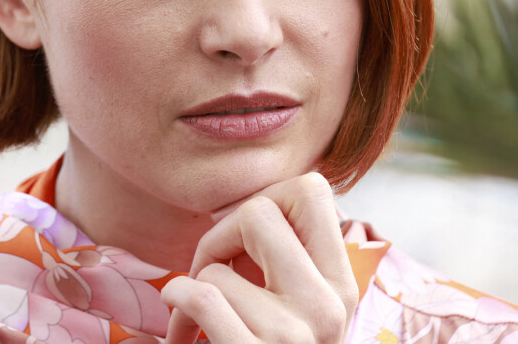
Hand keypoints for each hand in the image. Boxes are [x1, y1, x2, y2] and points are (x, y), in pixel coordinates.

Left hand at [161, 172, 358, 342]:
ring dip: (196, 284)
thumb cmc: (276, 342)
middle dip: (220, 234)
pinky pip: (204, 298)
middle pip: (258, 210)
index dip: (268, 199)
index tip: (250, 232)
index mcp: (340, 281)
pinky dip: (178, 300)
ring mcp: (295, 336)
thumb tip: (258, 202)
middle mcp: (328, 304)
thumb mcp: (303, 303)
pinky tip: (181, 320)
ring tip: (200, 308)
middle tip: (215, 262)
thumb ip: (293, 257)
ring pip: (217, 265)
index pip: (311, 189)